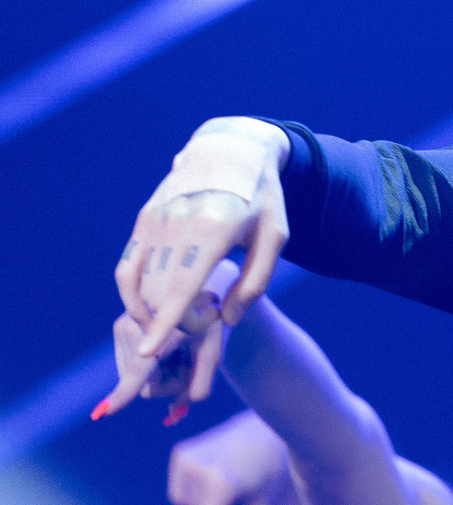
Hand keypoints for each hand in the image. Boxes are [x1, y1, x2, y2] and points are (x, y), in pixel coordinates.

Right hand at [100, 259, 241, 422]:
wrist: (199, 286)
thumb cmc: (211, 320)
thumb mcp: (213, 352)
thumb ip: (200, 386)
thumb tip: (173, 416)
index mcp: (157, 329)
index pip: (140, 370)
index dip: (122, 394)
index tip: (103, 412)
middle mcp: (130, 327)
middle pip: (146, 385)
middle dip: (172, 383)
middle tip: (193, 361)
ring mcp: (121, 328)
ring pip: (138, 378)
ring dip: (164, 373)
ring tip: (182, 348)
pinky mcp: (119, 330)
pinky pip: (133, 366)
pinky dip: (154, 365)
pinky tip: (169, 346)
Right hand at [111, 118, 289, 414]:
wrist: (232, 151)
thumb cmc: (261, 199)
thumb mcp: (274, 237)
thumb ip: (255, 282)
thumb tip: (226, 322)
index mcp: (213, 228)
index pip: (182, 287)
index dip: (165, 323)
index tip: (149, 353)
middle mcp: (177, 223)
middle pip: (159, 292)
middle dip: (176, 322)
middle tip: (208, 320)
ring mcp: (155, 220)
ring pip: (141, 284)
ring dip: (157, 311)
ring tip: (191, 311)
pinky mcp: (144, 219)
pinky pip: (127, 266)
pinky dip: (132, 294)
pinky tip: (149, 309)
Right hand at [165, 409, 297, 504]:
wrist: (266, 428)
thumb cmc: (269, 470)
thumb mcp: (260, 504)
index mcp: (223, 484)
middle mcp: (199, 470)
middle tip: (241, 497)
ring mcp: (186, 459)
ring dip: (205, 502)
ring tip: (230, 480)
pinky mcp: (180, 453)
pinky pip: (180, 489)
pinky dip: (195, 489)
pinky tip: (216, 472)